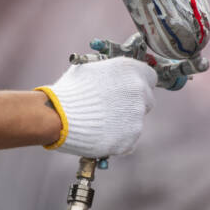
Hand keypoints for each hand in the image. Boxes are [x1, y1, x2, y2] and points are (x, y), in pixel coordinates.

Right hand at [36, 57, 157, 157]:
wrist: (59, 116)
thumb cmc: (71, 90)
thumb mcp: (91, 70)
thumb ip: (111, 73)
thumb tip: (114, 76)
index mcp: (131, 70)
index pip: (150, 76)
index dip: (139, 83)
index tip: (130, 89)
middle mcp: (139, 91)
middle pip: (147, 100)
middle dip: (133, 104)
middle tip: (113, 108)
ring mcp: (137, 117)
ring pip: (137, 121)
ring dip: (124, 122)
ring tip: (101, 122)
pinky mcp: (131, 138)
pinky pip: (129, 139)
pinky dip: (118, 139)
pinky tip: (101, 134)